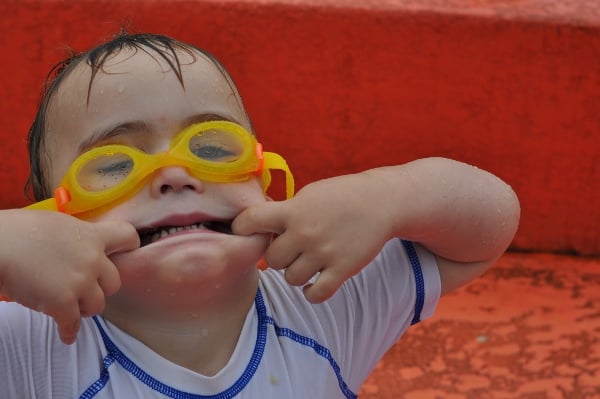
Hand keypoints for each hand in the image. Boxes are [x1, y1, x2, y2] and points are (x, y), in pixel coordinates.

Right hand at [0, 210, 138, 343]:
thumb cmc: (19, 231)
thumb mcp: (58, 224)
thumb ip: (78, 237)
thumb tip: (82, 244)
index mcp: (91, 236)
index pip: (128, 237)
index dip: (128, 247)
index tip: (121, 255)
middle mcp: (92, 259)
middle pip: (114, 282)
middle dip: (101, 287)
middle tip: (86, 289)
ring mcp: (80, 282)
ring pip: (98, 305)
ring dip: (86, 308)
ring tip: (73, 306)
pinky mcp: (63, 302)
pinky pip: (73, 325)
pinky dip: (69, 331)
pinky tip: (66, 334)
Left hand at [233, 172, 391, 302]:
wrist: (382, 202)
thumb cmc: (341, 196)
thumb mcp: (309, 195)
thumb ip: (285, 211)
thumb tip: (257, 227)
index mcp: (293, 209)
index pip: (250, 220)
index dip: (242, 228)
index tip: (248, 231)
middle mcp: (305, 232)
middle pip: (272, 259)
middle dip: (279, 255)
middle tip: (292, 249)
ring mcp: (324, 253)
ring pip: (291, 278)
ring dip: (296, 273)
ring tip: (307, 263)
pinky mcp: (342, 269)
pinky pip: (316, 294)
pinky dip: (311, 293)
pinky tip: (313, 284)